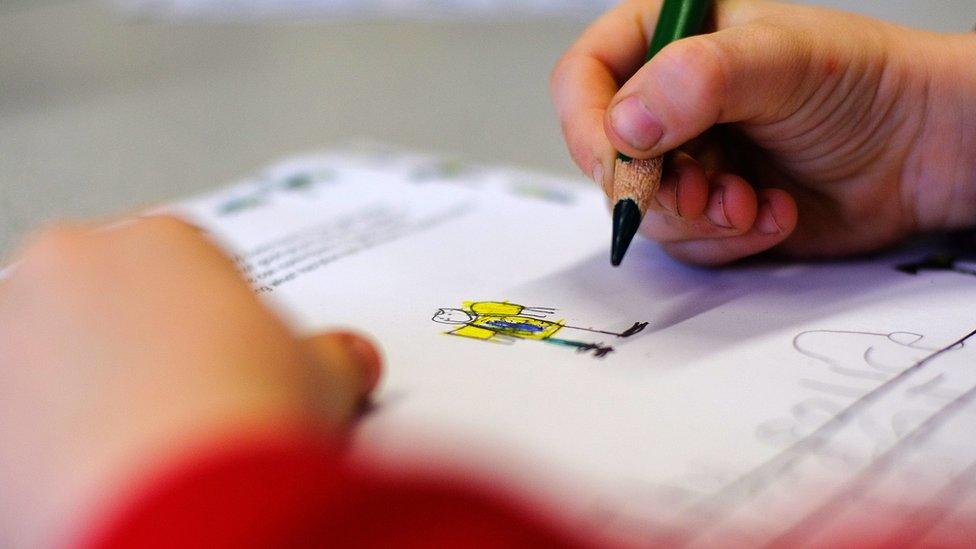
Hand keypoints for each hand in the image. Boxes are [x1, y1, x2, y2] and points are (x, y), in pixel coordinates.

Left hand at [0, 216, 381, 546]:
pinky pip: (18, 417)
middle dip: (137, 341)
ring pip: (48, 353)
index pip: (185, 259)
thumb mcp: (322, 379)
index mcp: (157, 241)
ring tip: (137, 452)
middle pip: (106, 296)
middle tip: (180, 403)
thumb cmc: (248, 416)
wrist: (181, 506)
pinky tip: (99, 478)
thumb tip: (353, 362)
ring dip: (81, 387)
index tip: (227, 356)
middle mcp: (68, 269)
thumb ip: (335, 359)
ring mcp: (9, 335)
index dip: (213, 311)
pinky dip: (47, 441)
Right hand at [552, 0, 975, 264]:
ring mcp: (687, 157)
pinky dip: (728, 239)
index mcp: (666, 40)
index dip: (588, 125)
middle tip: (706, 191)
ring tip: (751, 203)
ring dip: (698, 218)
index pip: (584, 78)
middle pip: (608, 156)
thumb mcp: (781, 60)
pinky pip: (686, 241)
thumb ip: (699, 81)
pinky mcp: (711, 207)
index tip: (620, 161)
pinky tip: (774, 214)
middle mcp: (667, 101)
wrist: (922, 150)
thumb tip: (624, 128)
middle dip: (657, 185)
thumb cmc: (862, 83)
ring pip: (644, 208)